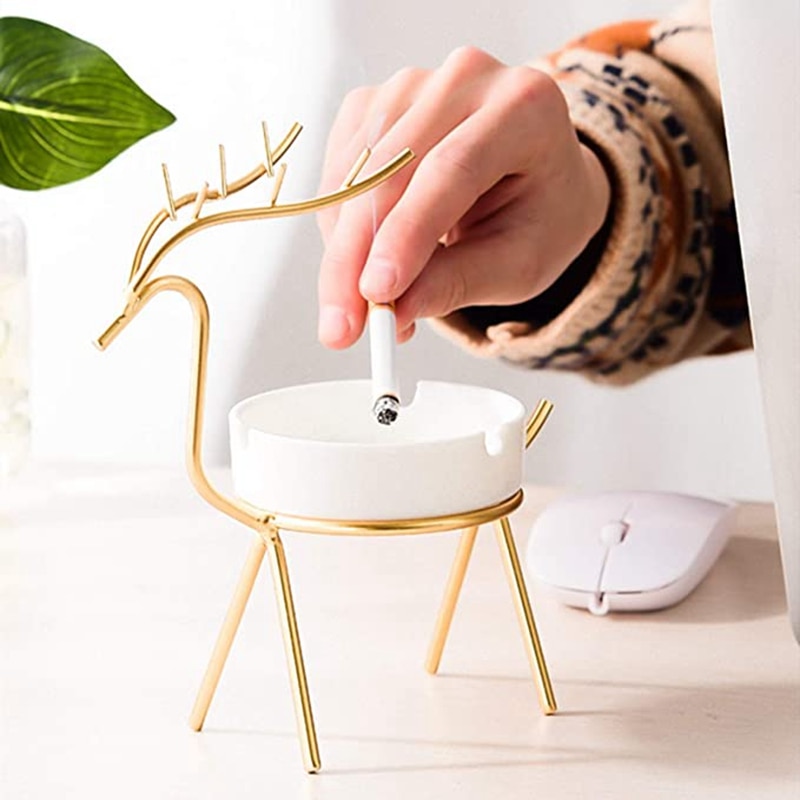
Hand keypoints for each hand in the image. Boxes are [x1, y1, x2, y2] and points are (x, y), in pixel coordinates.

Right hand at [316, 46, 610, 348]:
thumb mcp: (520, 264)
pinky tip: (361, 265)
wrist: (536, 177)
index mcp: (525, 107)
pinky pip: (340, 174)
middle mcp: (465, 79)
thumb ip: (461, 282)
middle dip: (354, 258)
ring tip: (361, 311)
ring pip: (354, 174)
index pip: (452, 169)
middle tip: (341, 327)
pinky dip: (340, 230)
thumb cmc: (538, 218)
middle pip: (390, 169)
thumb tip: (396, 310)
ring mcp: (413, 85)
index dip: (407, 233)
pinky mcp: (375, 104)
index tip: (376, 294)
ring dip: (342, 251)